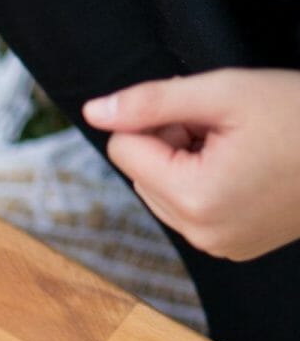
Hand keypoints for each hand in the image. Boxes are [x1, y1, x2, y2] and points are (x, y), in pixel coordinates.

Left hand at [83, 68, 299, 259]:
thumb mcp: (224, 92)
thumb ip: (151, 102)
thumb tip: (94, 111)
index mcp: (195, 199)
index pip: (124, 150)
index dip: (156, 121)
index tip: (201, 113)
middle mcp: (202, 234)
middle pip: (140, 174)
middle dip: (170, 144)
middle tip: (224, 128)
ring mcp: (220, 247)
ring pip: (163, 192)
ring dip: (186, 164)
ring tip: (239, 148)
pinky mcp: (234, 248)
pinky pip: (192, 211)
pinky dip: (206, 185)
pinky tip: (248, 168)